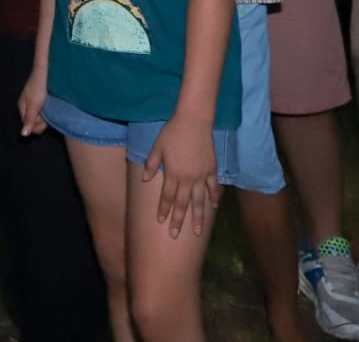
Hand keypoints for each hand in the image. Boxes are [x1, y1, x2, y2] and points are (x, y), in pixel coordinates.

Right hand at [17, 68, 47, 135]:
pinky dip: (48, 111)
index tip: (43, 118)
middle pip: (34, 123)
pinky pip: (44, 112)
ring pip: (40, 118)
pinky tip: (51, 105)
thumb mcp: (34, 105)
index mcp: (22, 107)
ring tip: (50, 107)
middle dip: (42, 121)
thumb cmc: (39, 87)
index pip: (28, 126)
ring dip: (46, 116)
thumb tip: (23, 135)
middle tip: (47, 111)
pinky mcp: (41, 101)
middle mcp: (26, 107)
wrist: (46, 71)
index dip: (37, 125)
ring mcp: (34, 104)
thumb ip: (29, 119)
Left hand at [143, 116, 221, 238]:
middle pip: (182, 204)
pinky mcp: (212, 170)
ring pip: (199, 201)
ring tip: (197, 232)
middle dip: (178, 220)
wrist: (193, 123)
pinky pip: (213, 188)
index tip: (161, 222)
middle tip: (175, 235)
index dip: (163, 210)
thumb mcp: (157, 147)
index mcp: (172, 173)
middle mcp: (187, 179)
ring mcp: (201, 176)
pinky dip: (214, 198)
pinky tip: (214, 208)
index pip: (166, 196)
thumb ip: (151, 164)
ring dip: (198, 217)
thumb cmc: (172, 133)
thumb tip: (144, 179)